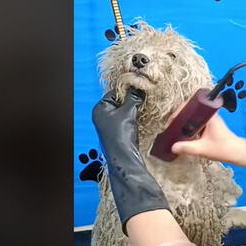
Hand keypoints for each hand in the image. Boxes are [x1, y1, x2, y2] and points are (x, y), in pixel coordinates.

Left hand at [92, 88, 169, 232]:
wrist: (124, 158)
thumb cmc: (121, 135)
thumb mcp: (128, 113)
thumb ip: (133, 98)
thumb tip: (139, 88)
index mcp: (100, 109)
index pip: (114, 92)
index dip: (127, 89)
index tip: (140, 86)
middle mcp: (102, 116)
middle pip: (119, 101)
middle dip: (131, 99)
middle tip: (144, 95)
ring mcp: (110, 125)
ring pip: (124, 110)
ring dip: (134, 108)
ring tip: (144, 105)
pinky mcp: (118, 132)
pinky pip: (126, 119)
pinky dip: (134, 117)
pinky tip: (142, 117)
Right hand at [171, 110, 245, 180]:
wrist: (236, 152)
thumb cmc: (223, 148)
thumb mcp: (202, 149)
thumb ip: (187, 148)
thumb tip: (173, 147)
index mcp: (208, 115)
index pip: (190, 106)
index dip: (179, 111)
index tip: (172, 120)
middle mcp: (209, 114)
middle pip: (190, 110)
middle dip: (179, 117)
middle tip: (172, 126)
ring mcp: (209, 119)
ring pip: (192, 117)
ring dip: (184, 122)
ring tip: (176, 130)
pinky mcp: (210, 125)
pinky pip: (196, 122)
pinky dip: (189, 127)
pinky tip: (184, 135)